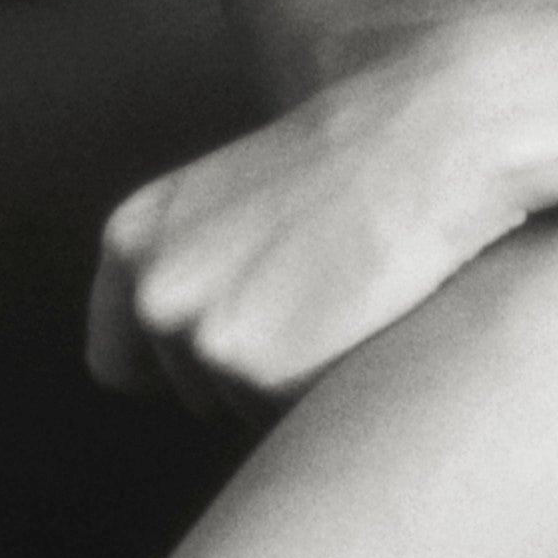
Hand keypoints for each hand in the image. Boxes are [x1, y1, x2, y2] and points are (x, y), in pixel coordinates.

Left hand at [88, 30, 540, 410]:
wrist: (440, 132)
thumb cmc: (361, 155)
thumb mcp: (236, 193)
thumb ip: (193, 261)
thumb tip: (188, 347)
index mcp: (134, 238)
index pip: (116, 363)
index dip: (181, 367)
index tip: (239, 339)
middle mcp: (152, 290)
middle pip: (187, 396)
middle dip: (248, 372)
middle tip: (318, 300)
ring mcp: (203, 335)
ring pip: (242, 414)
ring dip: (293, 386)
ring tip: (348, 302)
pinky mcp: (264, 373)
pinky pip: (296, 425)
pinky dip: (333, 392)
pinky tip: (369, 323)